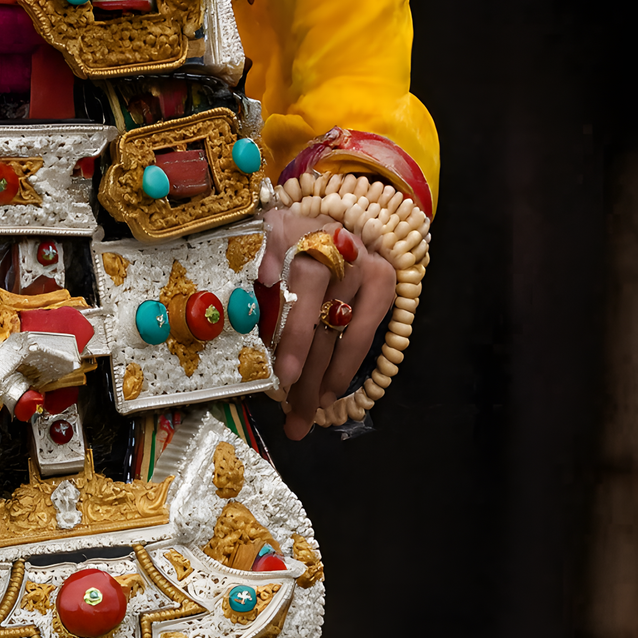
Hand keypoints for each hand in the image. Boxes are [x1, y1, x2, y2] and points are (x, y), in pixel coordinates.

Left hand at [259, 207, 397, 439]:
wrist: (311, 222)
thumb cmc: (273, 241)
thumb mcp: (254, 243)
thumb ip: (254, 261)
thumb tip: (263, 276)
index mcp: (300, 231)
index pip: (304, 285)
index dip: (295, 332)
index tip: (282, 374)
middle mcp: (339, 246)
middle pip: (324, 320)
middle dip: (306, 375)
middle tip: (291, 416)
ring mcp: (365, 263)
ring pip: (347, 334)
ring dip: (327, 380)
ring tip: (307, 414)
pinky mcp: (383, 281)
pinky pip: (367, 333)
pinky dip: (348, 366)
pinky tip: (330, 392)